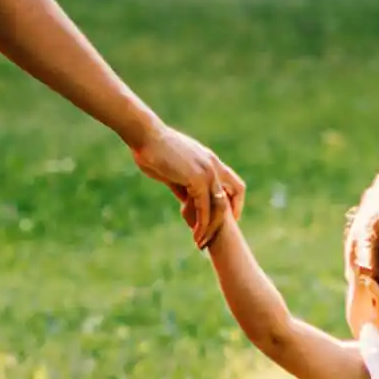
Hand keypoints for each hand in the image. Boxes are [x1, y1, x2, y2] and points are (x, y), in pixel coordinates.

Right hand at [131, 123, 245, 249]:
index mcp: (210, 161)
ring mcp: (207, 171)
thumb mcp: (173, 171)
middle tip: (213, 236)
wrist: (145, 136)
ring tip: (201, 242)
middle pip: (233, 196)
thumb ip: (184, 186)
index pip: (234, 184)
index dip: (234, 203)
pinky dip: (201, 224)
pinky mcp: (197, 179)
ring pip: (219, 207)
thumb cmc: (152, 150)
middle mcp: (213, 165)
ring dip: (211, 227)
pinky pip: (204, 208)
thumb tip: (186, 201)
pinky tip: (194, 234)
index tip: (226, 219)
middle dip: (224, 220)